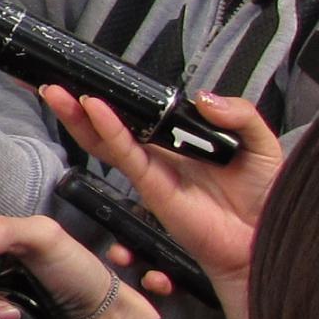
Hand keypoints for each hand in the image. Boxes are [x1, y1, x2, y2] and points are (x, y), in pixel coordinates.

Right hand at [39, 85, 278, 285]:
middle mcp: (159, 156)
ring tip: (56, 91)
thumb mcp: (261, 143)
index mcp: (180, 142)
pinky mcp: (152, 188)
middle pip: (107, 126)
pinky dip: (108, 131)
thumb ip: (239, 114)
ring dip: (78, 116)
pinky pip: (125, 155)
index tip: (91, 78)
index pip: (139, 116)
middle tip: (53, 83)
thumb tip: (203, 98)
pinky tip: (95, 111)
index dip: (114, 98)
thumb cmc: (264, 199)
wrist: (265, 240)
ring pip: (104, 140)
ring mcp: (151, 172)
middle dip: (77, 105)